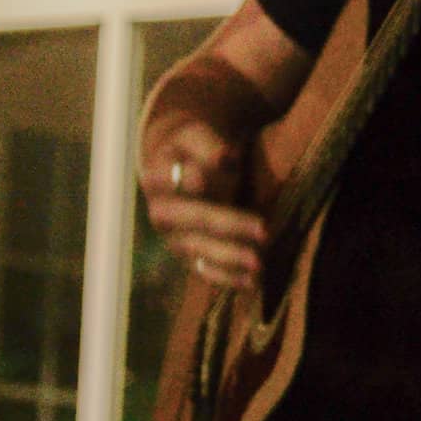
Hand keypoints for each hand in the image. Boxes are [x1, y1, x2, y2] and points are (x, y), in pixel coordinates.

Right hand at [139, 132, 264, 292]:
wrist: (183, 168)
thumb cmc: (196, 149)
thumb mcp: (199, 137)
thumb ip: (209, 145)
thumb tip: (225, 157)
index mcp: (157, 177)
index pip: (169, 179)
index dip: (189, 179)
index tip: (206, 180)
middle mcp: (160, 211)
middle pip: (192, 219)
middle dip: (228, 225)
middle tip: (264, 229)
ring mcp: (172, 238)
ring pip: (198, 250)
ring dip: (230, 258)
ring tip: (259, 263)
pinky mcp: (187, 256)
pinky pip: (204, 271)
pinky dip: (226, 279)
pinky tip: (251, 284)